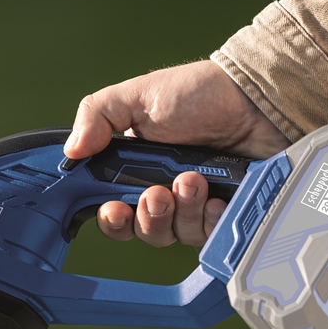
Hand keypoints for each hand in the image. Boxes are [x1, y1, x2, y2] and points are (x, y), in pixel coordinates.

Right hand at [63, 60, 288, 246]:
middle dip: (148, 216)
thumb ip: (98, 115)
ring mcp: (199, 203)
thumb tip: (71, 151)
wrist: (257, 97)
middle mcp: (166, 190)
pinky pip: (213, 235)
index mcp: (138, 167)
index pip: (114, 208)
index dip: (112, 218)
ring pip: (178, 234)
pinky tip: (217, 200)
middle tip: (158, 193)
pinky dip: (212, 221)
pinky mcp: (229, 210)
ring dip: (182, 211)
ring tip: (194, 181)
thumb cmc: (199, 93)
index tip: (114, 209)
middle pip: (145, 230)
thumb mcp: (139, 96)